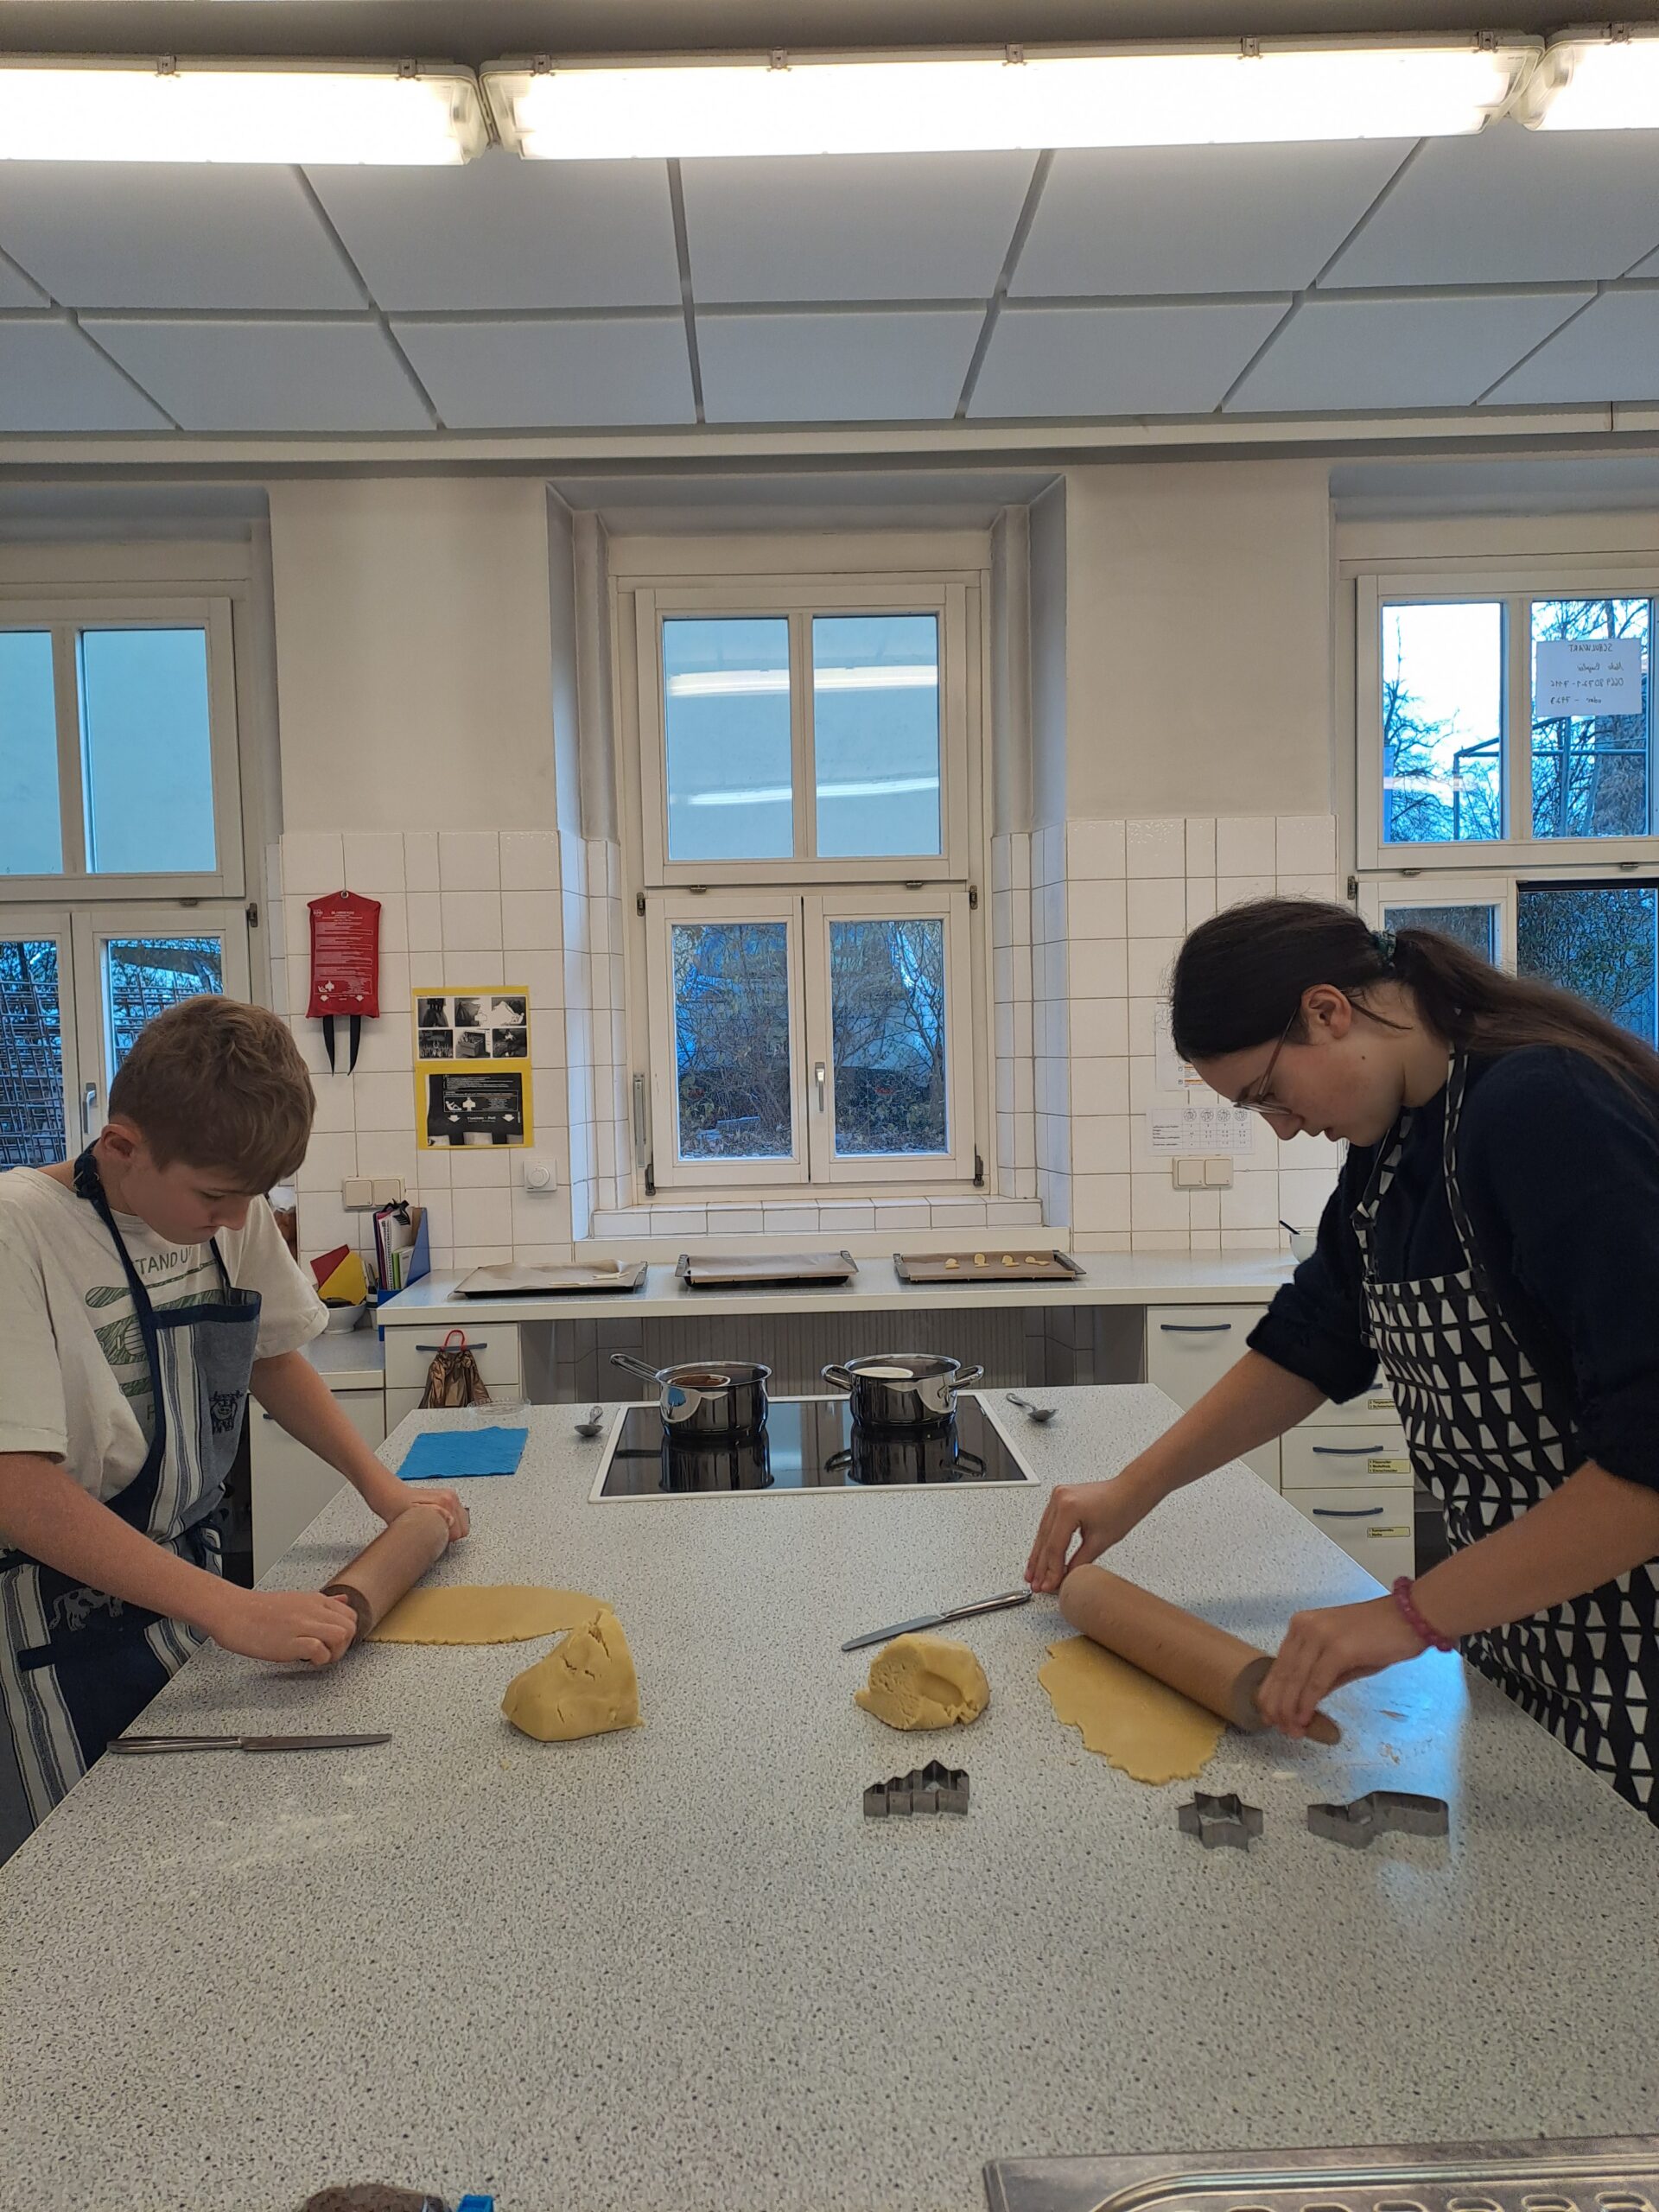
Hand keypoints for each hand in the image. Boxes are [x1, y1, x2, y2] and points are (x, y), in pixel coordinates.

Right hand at [203, 1587, 357, 1667]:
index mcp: (315, 1600)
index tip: (333, 1642)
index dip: (346, 1633)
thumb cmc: (258, 1610)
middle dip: (344, 1645)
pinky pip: (319, 1650)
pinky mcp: (290, 1641)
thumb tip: (343, 1601)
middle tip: (327, 1653)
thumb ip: (322, 1602)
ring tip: (317, 1657)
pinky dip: (317, 1659)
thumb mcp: (296, 1599)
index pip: (350, 1615)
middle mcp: (312, 1610)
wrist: (232, 1612)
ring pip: (341, 1635)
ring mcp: (302, 1625)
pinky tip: (304, 1660)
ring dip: (334, 1653)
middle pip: (350, 1627)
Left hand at [363, 1479, 468, 1542]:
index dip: (445, 1539)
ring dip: (450, 1529)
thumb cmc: (397, 1507)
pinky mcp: (447, 1498)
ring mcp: (450, 1496)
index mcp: (446, 1500)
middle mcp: (451, 1496)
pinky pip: (457, 1516)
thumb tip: (450, 1523)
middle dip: (449, 1534)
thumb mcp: (412, 1519)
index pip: (459, 1531)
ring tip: (433, 1528)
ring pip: (462, 1522)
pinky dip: (449, 1523)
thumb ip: (434, 1519)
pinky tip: (436, 1523)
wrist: (390, 1495)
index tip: (433, 1538)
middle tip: (433, 1533)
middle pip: (463, 1527)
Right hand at [1025, 1474, 1158, 1592]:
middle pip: (1044, 1540)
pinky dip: (1044, 1542)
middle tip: (1036, 1585)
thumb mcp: (1100, 1542)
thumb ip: (1079, 1563)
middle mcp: (1059, 1499)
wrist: (1130, 1492)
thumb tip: (1065, 1577)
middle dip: (1040, 1566)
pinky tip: (1039, 1555)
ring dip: (1038, 1555)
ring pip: (1042, 1533)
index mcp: (1068, 1508)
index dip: (1050, 1570)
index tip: (1048, 1585)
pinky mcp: (1059, 1498)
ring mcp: (1057, 1497)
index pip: (1054, 1547)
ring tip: (1033, 1575)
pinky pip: (1047, 1524)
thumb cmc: (1122, 1509)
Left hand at [1255, 1595, 1426, 1736]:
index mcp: (1302, 1626)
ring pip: (1295, 1679)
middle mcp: (1305, 1627)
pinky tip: (1304, 1719)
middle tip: (1280, 1729)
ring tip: (1292, 1731)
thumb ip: (1321, 1676)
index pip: (1279, 1665)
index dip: (1272, 1694)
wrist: (1410, 1618)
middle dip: (1278, 1706)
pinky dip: (1307, 1703)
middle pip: (1282, 1673)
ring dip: (1290, 1710)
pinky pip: (1316, 1682)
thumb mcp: (1342, 1656)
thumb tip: (1303, 1703)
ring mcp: (1320, 1636)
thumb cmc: (1381, 1636)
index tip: (1271, 1716)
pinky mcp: (1338, 1649)